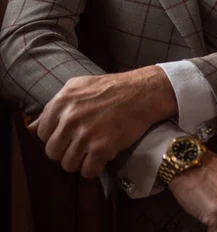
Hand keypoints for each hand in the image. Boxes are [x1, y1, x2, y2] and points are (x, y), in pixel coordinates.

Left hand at [28, 66, 176, 177]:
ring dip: (80, 161)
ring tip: (93, 149)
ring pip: (68, 165)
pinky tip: (103, 156)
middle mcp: (71, 117)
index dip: (54, 137)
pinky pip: (87, 172)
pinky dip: (95, 168)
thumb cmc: (111, 88)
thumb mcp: (78, 87)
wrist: (143, 92)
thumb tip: (30, 128)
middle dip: (65, 151)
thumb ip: (53, 107)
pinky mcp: (102, 148)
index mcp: (62, 101)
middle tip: (81, 144)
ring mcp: (85, 134)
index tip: (68, 136)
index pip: (41, 133)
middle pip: (52, 152)